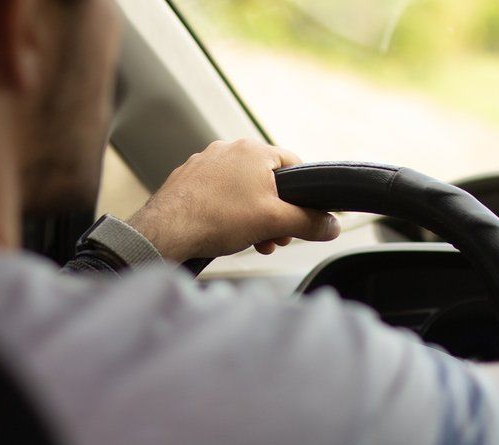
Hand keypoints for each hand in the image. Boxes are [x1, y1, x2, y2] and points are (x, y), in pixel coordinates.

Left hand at [126, 139, 340, 260]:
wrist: (167, 230)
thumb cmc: (217, 219)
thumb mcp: (274, 223)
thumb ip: (308, 223)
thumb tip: (332, 226)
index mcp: (254, 151)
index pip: (294, 165)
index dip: (303, 194)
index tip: (302, 216)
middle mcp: (229, 149)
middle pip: (267, 181)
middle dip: (275, 212)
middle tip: (274, 237)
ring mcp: (206, 163)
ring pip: (242, 189)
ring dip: (253, 215)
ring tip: (250, 240)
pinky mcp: (189, 179)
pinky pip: (218, 194)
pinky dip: (227, 212)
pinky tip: (225, 233)